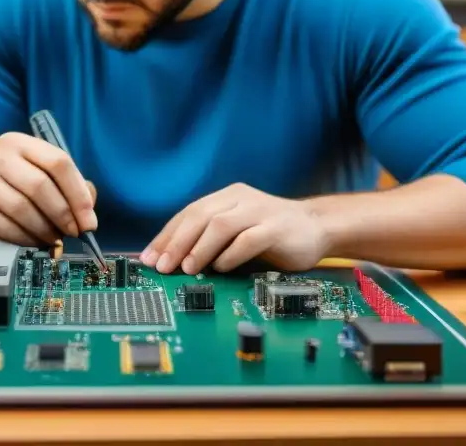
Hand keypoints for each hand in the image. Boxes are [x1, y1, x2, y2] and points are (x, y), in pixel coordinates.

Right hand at [0, 132, 97, 245]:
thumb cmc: (20, 186)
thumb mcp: (46, 176)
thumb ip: (73, 188)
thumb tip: (87, 216)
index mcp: (19, 142)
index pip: (58, 162)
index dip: (78, 194)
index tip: (89, 221)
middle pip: (40, 185)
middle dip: (63, 214)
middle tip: (75, 232)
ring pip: (23, 209)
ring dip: (46, 230)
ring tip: (57, 239)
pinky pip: (7, 228)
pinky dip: (28, 239)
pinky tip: (37, 242)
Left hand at [139, 184, 328, 274]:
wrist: (316, 227)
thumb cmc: (270, 233)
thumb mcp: (237, 229)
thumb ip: (210, 238)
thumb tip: (172, 260)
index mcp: (227, 197)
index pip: (189, 213)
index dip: (167, 235)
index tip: (150, 257)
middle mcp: (241, 199)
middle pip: (200, 216)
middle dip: (177, 242)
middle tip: (163, 265)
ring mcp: (260, 211)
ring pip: (221, 225)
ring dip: (200, 248)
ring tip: (188, 268)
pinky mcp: (276, 228)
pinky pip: (248, 239)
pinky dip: (231, 254)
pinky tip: (221, 268)